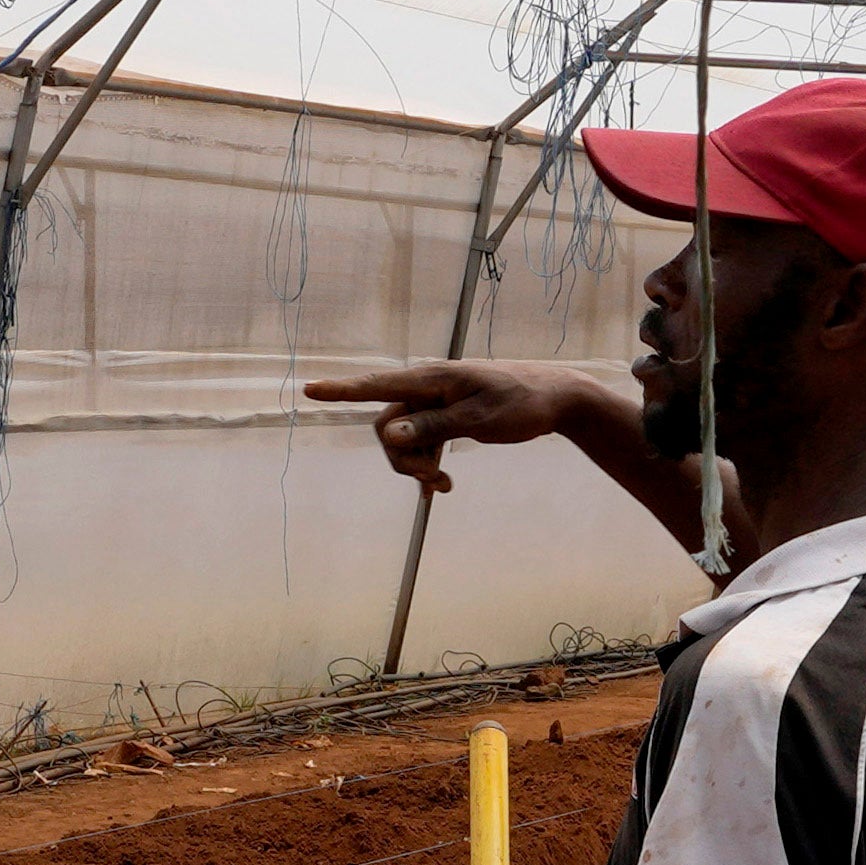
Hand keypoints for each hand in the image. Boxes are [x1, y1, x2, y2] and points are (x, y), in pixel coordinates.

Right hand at [304, 361, 591, 497]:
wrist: (555, 400)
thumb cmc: (521, 403)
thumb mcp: (479, 419)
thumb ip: (433, 426)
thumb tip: (389, 433)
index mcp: (431, 379)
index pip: (377, 385)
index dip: (342, 391)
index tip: (310, 390)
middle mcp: (426, 388)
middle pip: (387, 427)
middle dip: (402, 459)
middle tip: (433, 481)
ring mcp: (434, 404)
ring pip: (402, 441)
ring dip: (416, 466)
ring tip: (443, 484)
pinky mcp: (444, 418)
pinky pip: (420, 444)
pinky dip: (426, 465)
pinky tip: (442, 485)